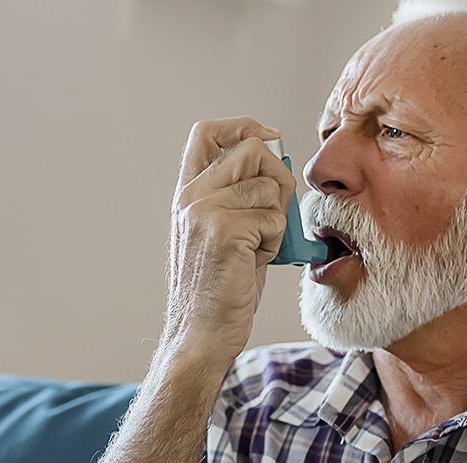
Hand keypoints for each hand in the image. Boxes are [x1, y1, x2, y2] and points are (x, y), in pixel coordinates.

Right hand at [160, 116, 295, 361]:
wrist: (202, 333)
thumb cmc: (222, 288)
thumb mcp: (227, 232)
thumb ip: (242, 196)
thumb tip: (277, 163)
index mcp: (188, 193)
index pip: (207, 132)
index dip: (243, 126)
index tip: (270, 138)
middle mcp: (191, 197)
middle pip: (252, 150)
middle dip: (278, 178)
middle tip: (275, 213)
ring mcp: (204, 211)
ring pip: (268, 187)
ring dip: (276, 220)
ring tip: (258, 248)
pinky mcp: (223, 230)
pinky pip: (273, 218)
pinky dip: (276, 242)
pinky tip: (256, 261)